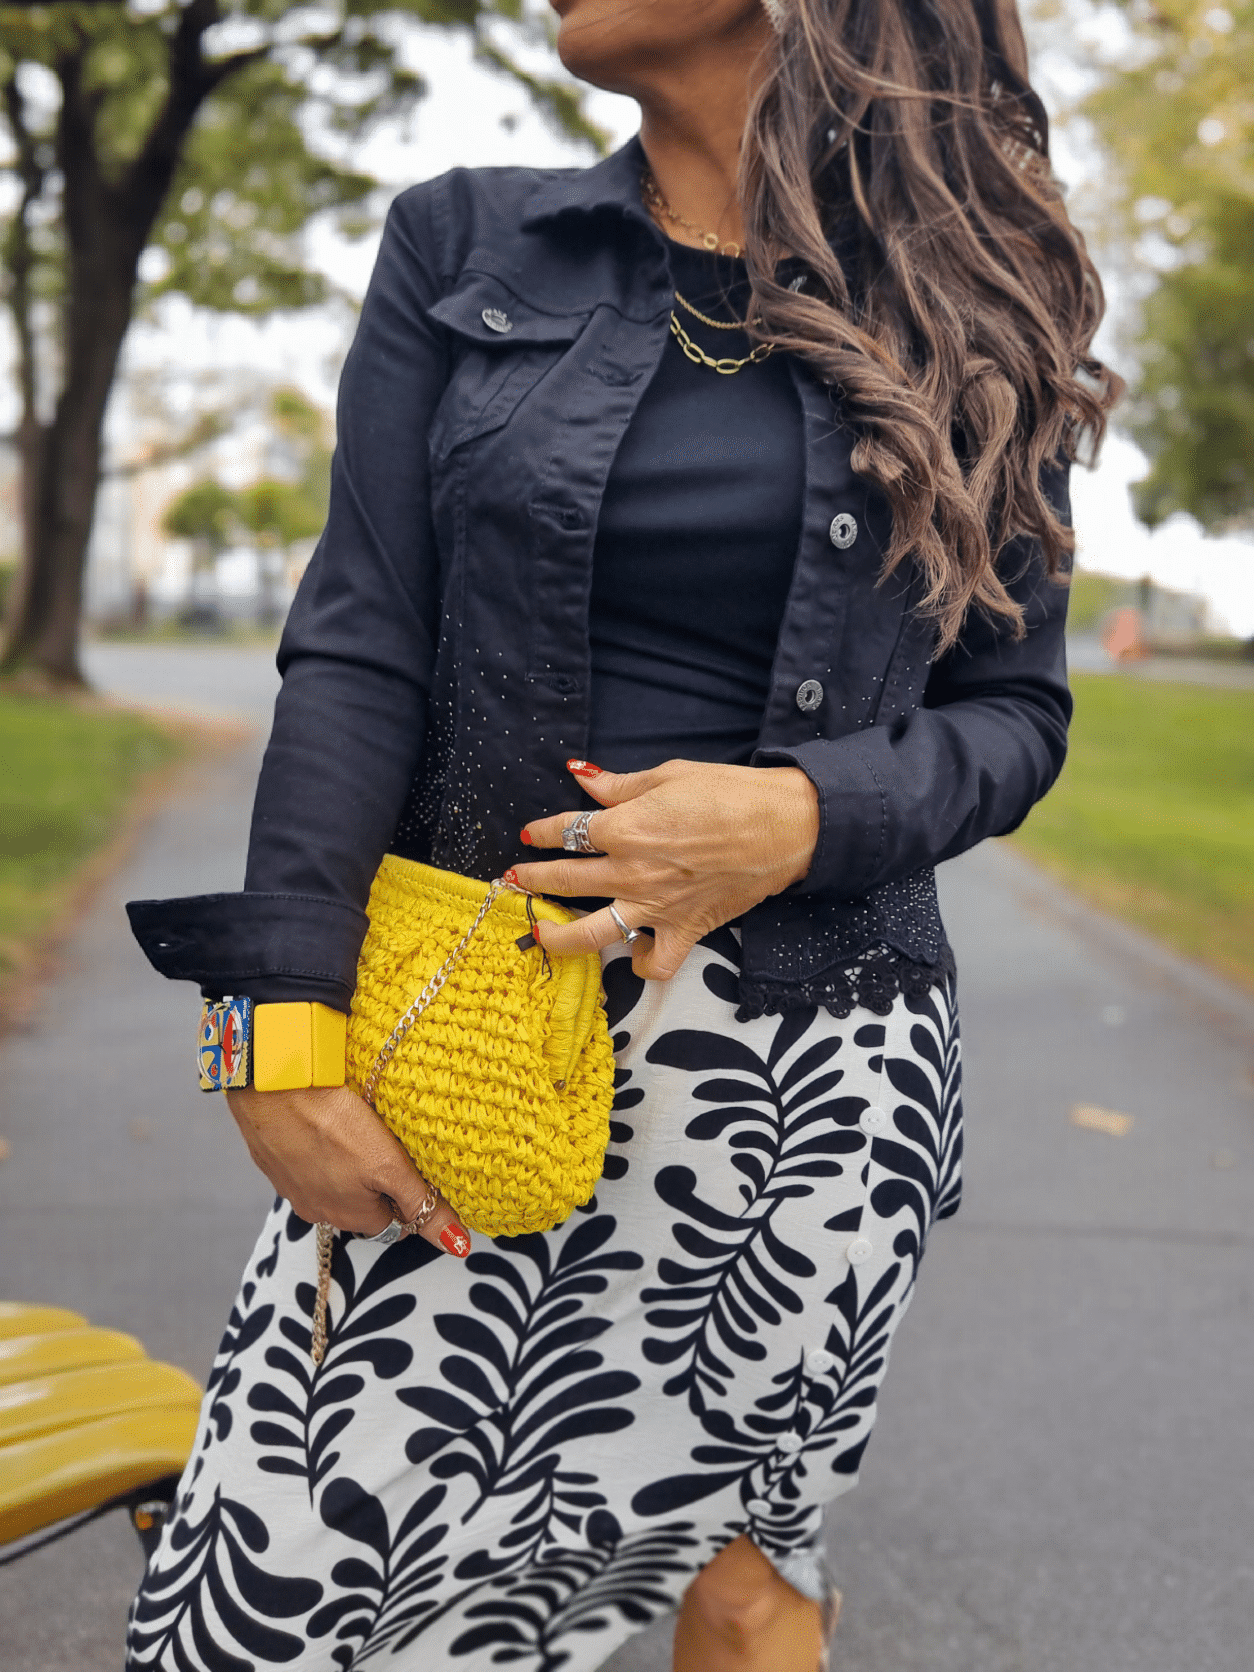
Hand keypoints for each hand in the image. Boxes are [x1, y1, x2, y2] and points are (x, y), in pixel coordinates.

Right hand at [224, 1083, 470, 1255]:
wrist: (271, 1085)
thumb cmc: (331, 1123)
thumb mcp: (389, 1167)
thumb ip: (422, 1205)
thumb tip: (457, 1246)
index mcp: (348, 1216)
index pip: (394, 1222)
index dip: (410, 1196)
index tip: (415, 1168)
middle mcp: (316, 1209)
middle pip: (364, 1205)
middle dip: (379, 1182)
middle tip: (390, 1144)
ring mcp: (290, 1185)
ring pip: (333, 1183)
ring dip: (348, 1165)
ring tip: (358, 1129)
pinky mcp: (273, 1158)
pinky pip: (306, 1162)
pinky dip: (319, 1149)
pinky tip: (326, 1122)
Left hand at [511, 758, 818, 980]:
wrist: (787, 825)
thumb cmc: (732, 792)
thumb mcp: (669, 775)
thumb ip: (618, 785)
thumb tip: (580, 776)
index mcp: (624, 829)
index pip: (565, 831)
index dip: (542, 831)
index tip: (530, 832)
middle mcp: (631, 872)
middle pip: (563, 881)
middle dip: (530, 880)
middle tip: (514, 880)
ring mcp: (655, 907)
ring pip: (591, 933)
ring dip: (556, 935)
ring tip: (539, 933)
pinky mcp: (685, 930)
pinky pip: (653, 962)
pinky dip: (640, 964)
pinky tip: (631, 955)